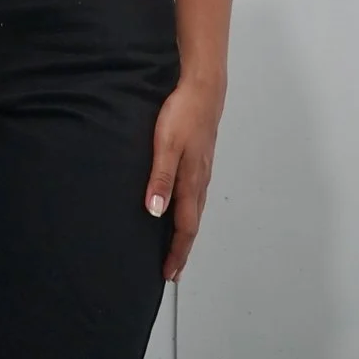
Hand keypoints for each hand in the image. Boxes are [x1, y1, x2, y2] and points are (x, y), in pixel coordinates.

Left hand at [146, 73, 225, 280]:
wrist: (203, 86)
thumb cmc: (184, 112)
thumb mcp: (166, 144)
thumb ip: (160, 178)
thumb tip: (155, 212)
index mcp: (191, 181)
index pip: (185, 227)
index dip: (177, 252)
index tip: (169, 273)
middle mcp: (200, 180)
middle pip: (193, 223)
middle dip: (182, 249)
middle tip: (173, 271)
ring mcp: (202, 169)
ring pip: (195, 210)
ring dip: (185, 232)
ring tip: (176, 247)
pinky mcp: (200, 158)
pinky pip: (195, 194)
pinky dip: (188, 211)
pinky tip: (180, 207)